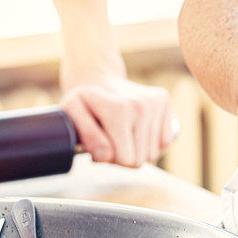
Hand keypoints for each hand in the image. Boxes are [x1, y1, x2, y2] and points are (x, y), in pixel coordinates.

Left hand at [61, 77, 175, 166]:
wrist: (97, 78)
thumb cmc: (84, 102)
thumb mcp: (72, 114)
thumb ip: (87, 137)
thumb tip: (104, 156)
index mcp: (119, 111)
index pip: (126, 160)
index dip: (111, 158)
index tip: (102, 145)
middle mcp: (142, 106)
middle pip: (141, 159)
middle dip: (125, 155)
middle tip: (111, 139)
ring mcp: (156, 102)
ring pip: (154, 154)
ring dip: (138, 149)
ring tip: (123, 133)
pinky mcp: (164, 101)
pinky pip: (166, 142)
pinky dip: (152, 142)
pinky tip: (138, 129)